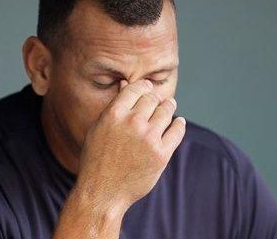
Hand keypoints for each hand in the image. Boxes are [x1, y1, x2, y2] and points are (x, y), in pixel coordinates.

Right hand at [74, 79, 185, 209]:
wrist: (103, 192)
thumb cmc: (97, 159)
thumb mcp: (99, 128)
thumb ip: (114, 106)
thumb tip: (125, 83)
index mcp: (114, 114)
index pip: (136, 88)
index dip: (144, 86)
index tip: (148, 88)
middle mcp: (132, 123)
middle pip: (153, 98)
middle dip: (156, 98)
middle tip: (160, 100)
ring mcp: (148, 138)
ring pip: (166, 111)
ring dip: (169, 107)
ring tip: (169, 107)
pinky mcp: (161, 154)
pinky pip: (177, 130)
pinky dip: (179, 124)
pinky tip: (178, 123)